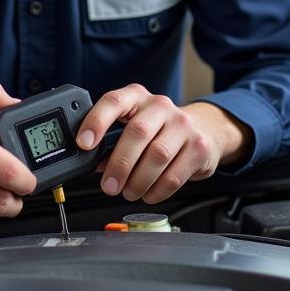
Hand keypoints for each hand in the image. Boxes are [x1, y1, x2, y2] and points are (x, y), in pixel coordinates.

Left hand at [76, 85, 250, 203]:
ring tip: (129, 192)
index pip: (114, 101)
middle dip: (119, 164)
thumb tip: (94, 164)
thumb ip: (113, 141)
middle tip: (109, 185)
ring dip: (138, 181)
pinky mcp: (199, 147)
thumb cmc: (160, 128)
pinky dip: (157, 190)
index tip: (84, 143)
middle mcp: (161, 106)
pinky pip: (174, 175)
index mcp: (138, 96)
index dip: (96, 121)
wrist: (205, 128)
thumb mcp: (135, 123)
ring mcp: (183, 125)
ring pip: (157, 156)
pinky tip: (149, 194)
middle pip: (138, 133)